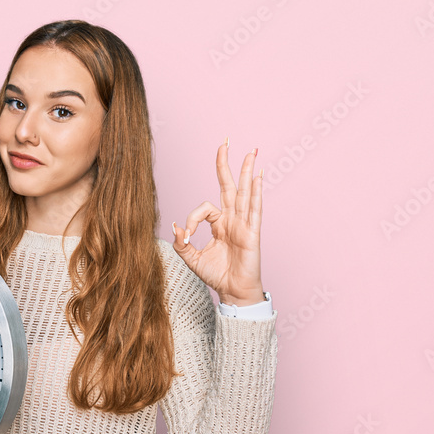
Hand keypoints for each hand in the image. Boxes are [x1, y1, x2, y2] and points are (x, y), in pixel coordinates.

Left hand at [172, 140, 264, 305]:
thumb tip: (175, 226)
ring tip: (250, 151)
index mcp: (218, 223)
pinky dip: (256, 192)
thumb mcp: (191, 259)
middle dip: (225, 164)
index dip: (192, 218)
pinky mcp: (252, 232)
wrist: (232, 291)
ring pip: (244, 192)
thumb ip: (181, 243)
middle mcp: (231, 219)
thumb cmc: (216, 275)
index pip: (204, 208)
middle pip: (228, 185)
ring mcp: (243, 223)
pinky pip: (255, 209)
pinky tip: (258, 176)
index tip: (186, 235)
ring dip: (247, 171)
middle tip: (225, 142)